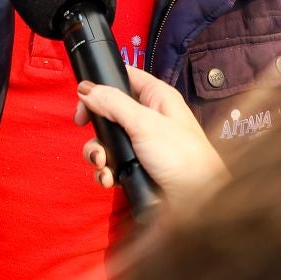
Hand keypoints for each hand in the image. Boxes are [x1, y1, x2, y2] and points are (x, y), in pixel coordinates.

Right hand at [74, 67, 224, 211]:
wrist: (197, 202)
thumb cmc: (181, 157)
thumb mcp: (144, 123)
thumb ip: (113, 103)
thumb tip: (86, 88)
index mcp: (157, 98)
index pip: (125, 77)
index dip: (102, 83)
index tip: (83, 97)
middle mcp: (149, 118)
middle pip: (109, 111)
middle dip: (96, 126)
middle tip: (85, 129)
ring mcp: (142, 144)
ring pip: (107, 141)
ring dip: (97, 153)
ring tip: (102, 164)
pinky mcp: (137, 167)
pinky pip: (112, 164)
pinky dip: (105, 171)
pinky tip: (109, 179)